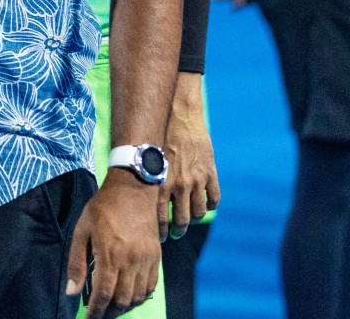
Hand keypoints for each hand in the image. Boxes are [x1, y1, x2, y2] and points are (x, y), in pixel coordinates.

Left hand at [65, 177, 161, 318]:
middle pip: (122, 300)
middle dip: (109, 313)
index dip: (95, 312)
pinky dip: (140, 296)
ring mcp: (146, 259)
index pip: (104, 294)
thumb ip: (77, 263)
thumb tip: (72, 292)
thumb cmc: (103, 207)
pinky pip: (151, 286)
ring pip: (138, 296)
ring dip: (124, 306)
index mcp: (110, 254)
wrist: (134, 188)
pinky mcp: (156, 256)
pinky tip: (129, 296)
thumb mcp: (82, 231)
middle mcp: (131, 260)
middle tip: (99, 315)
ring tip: (111, 307)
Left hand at [160, 74, 219, 236]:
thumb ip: (145, 181)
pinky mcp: (210, 173)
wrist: (177, 113)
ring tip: (189, 220)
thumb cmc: (156, 135)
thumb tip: (136, 200)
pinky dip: (210, 205)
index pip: (159, 220)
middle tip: (176, 232)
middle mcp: (178, 186)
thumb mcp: (146, 160)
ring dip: (193, 219)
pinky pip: (213, 199)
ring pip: (198, 213)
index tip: (161, 237)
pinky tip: (205, 205)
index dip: (161, 232)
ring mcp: (196, 180)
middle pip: (181, 220)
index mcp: (158, 185)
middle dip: (178, 230)